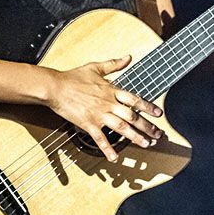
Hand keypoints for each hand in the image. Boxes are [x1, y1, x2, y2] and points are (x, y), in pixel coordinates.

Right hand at [45, 54, 162, 161]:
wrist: (55, 87)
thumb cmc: (73, 77)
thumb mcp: (96, 67)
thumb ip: (114, 64)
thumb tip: (128, 57)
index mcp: (111, 90)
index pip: (135, 99)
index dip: (148, 107)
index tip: (159, 114)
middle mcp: (108, 103)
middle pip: (132, 116)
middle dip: (147, 126)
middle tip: (158, 134)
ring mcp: (99, 115)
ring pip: (121, 127)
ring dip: (135, 137)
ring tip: (145, 144)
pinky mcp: (88, 124)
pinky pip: (100, 139)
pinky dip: (108, 149)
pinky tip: (114, 157)